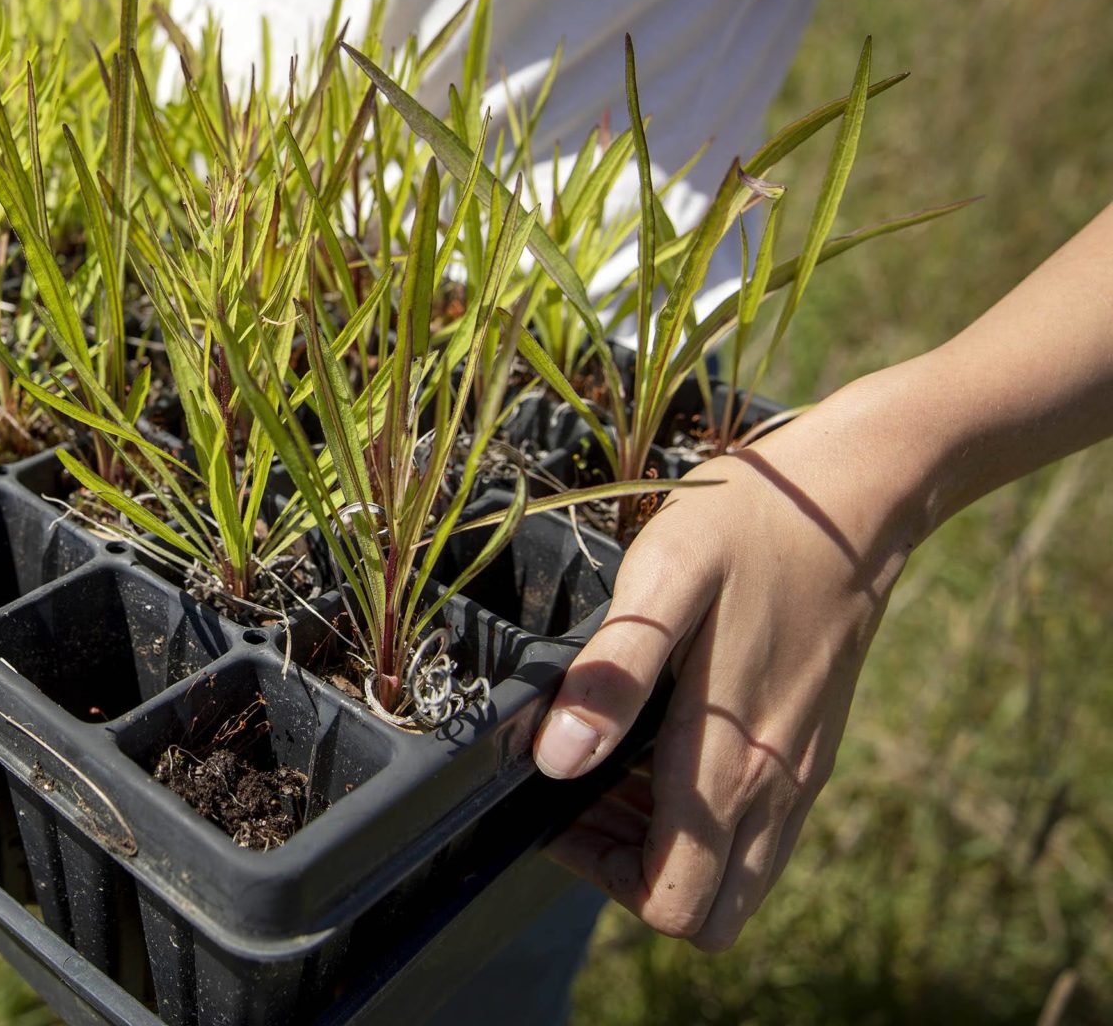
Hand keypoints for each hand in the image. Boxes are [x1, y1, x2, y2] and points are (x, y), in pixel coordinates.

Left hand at [532, 372, 933, 950]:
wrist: (854, 497)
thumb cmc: (748, 527)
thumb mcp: (663, 580)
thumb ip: (612, 673)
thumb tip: (555, 762)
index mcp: (732, 763)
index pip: (673, 903)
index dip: (602, 875)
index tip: (561, 805)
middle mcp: (775, 788)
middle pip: (705, 911)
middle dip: (634, 877)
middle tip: (587, 796)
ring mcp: (799, 774)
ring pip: (736, 879)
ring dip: (669, 849)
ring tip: (619, 765)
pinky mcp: (810, 750)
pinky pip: (757, 830)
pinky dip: (706, 817)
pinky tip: (667, 742)